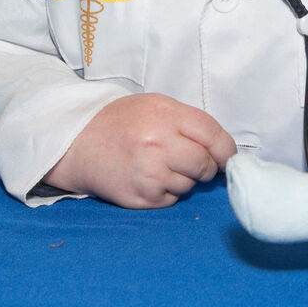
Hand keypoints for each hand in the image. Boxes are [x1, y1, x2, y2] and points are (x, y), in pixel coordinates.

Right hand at [43, 93, 235, 208]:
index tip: (229, 158)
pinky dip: (167, 191)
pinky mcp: (141, 197)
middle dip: (207, 167)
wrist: (78, 143)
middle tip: (194, 162)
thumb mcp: (157, 107)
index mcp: (166, 115)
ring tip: (160, 164)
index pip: (213, 135)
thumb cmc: (123, 122)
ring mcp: (149, 173)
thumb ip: (190, 124)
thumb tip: (223, 151)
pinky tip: (149, 177)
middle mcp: (158, 144)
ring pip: (189, 185)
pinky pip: (172, 199)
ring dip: (184, 179)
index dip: (227, 150)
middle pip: (204, 165)